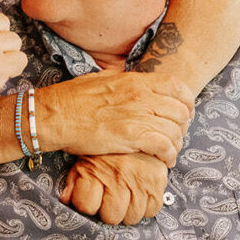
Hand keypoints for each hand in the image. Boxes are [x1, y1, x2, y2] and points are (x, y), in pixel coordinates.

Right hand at [37, 71, 193, 165]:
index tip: (183, 111)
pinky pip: (165, 146)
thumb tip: (130, 80)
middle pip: (181, 110)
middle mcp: (140, 96)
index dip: (186, 101)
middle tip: (176, 134)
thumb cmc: (71, 99)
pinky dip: (169, 155)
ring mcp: (136, 116)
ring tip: (170, 151)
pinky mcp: (131, 137)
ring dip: (177, 143)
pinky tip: (164, 160)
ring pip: (176, 130)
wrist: (53, 115)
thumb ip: (121, 80)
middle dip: (183, 125)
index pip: (177, 86)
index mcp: (134, 80)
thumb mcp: (100, 79)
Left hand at [61, 154, 167, 223]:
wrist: (132, 127)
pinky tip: (139, 194)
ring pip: (131, 217)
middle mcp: (118, 177)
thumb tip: (66, 199)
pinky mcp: (158, 182)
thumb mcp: (83, 159)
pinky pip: (151, 211)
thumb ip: (73, 180)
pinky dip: (145, 206)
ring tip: (124, 196)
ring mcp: (139, 181)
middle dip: (108, 211)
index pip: (86, 206)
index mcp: (94, 170)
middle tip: (109, 198)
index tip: (90, 198)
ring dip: (127, 211)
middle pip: (111, 217)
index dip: (86, 204)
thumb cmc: (105, 148)